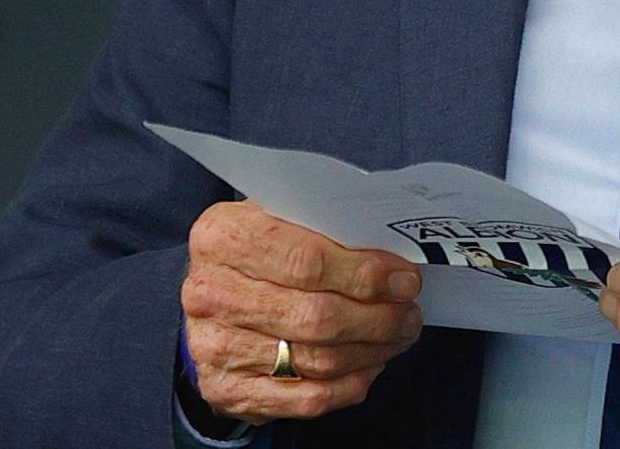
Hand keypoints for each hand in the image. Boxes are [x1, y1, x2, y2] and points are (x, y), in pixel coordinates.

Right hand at [178, 200, 424, 423]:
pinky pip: (306, 398)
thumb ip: (331, 231)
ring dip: (372, 350)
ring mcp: (213, 347)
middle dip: (379, 318)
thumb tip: (395, 263)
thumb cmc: (263, 252)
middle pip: (316, 316)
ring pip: (318, 360)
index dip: (365, 274)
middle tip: (410, 314)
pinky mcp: (226, 390)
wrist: (212, 298)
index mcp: (224, 238)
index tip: (405, 280)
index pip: (306, 261)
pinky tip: (370, 365)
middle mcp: (209, 294)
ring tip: (398, 335)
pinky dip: (350, 384)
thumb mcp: (285, 222)